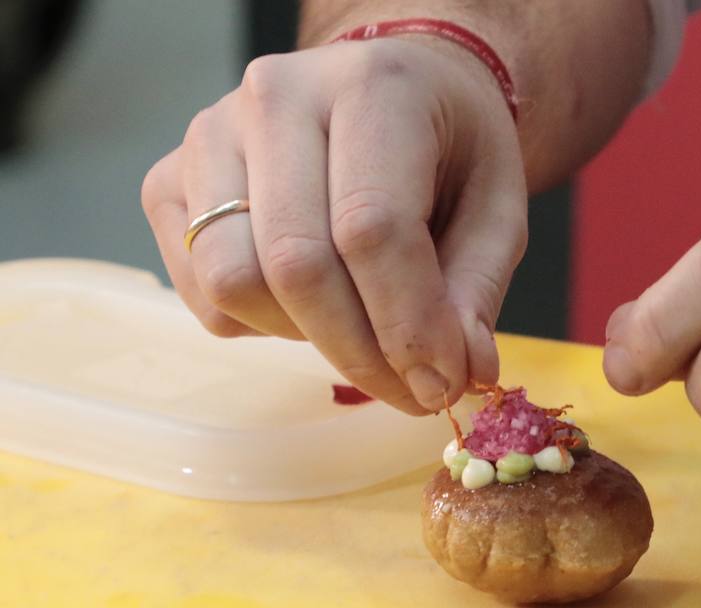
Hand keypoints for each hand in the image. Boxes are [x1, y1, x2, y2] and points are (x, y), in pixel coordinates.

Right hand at [142, 37, 528, 413]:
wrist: (394, 90)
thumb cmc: (448, 149)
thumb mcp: (498, 209)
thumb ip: (477, 290)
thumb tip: (465, 374)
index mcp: (373, 87)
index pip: (371, 227)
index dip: (407, 324)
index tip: (445, 386)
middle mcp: (275, 98)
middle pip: (298, 265)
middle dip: (362, 353)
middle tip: (417, 392)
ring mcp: (208, 136)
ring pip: (235, 283)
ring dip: (307, 338)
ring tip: (363, 327)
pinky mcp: (168, 179)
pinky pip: (201, 292)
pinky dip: (261, 325)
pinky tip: (312, 303)